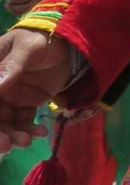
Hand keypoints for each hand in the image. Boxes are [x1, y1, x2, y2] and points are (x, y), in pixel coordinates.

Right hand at [0, 30, 76, 150]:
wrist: (67, 42)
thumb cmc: (42, 38)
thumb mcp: (27, 48)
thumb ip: (11, 66)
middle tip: (7, 145)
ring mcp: (9, 97)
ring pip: (5, 123)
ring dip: (13, 135)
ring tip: (26, 141)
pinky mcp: (25, 104)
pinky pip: (23, 122)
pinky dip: (30, 130)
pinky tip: (40, 133)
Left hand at [5, 0, 45, 14]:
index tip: (9, 0)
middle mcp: (38, 0)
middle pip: (26, 6)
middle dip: (15, 7)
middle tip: (7, 4)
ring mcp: (37, 6)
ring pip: (25, 12)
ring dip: (14, 10)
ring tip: (8, 6)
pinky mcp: (33, 11)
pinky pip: (24, 15)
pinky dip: (16, 13)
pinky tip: (12, 9)